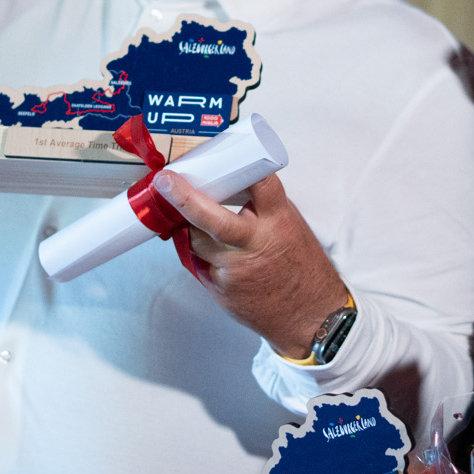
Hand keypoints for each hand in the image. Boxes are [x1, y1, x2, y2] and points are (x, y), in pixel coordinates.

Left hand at [149, 170, 347, 357]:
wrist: (309, 317)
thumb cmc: (301, 268)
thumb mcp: (291, 227)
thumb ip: (262, 208)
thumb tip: (229, 185)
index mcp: (279, 222)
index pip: (260, 185)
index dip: (237, 168)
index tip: (214, 156)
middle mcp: (255, 245)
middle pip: (213, 219)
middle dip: (185, 199)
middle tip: (164, 182)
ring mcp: (235, 270)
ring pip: (196, 241)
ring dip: (187, 228)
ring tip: (184, 218)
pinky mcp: (221, 289)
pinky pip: (198, 264)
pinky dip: (198, 254)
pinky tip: (207, 251)